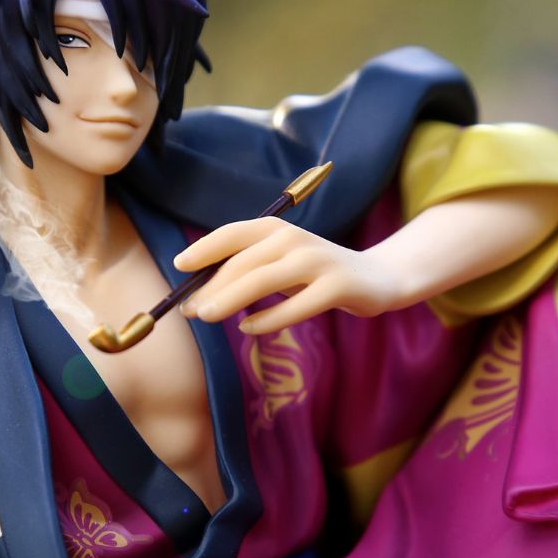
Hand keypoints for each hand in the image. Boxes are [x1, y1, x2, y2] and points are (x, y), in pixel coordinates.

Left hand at [174, 217, 391, 334]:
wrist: (377, 278)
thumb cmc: (315, 274)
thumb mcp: (280, 264)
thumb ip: (247, 271)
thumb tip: (199, 295)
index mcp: (278, 229)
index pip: (234, 233)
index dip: (205, 249)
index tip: (179, 266)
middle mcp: (295, 239)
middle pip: (243, 262)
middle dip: (211, 286)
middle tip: (188, 310)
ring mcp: (317, 262)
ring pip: (263, 280)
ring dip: (230, 299)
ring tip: (207, 316)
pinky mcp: (337, 287)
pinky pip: (295, 306)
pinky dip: (267, 319)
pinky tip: (248, 327)